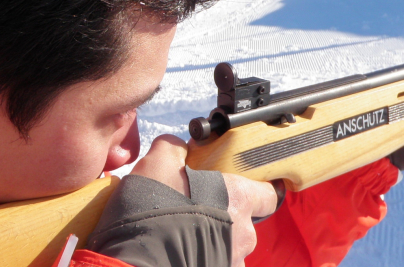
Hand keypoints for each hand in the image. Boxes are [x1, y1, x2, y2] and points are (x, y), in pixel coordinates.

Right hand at [132, 134, 277, 266]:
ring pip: (231, 248)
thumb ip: (175, 148)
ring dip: (216, 241)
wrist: (134, 260)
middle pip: (246, 223)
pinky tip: (182, 251)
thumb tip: (179, 147)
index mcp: (239, 198)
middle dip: (227, 218)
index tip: (243, 187)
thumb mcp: (159, 161)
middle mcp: (244, 233)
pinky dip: (205, 258)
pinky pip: (218, 263)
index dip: (256, 189)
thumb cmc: (152, 207)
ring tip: (187, 234)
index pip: (269, 193)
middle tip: (201, 210)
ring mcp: (232, 261)